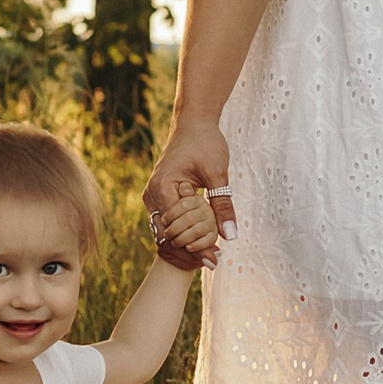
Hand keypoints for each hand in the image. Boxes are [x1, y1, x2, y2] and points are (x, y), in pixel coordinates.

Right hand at [144, 116, 234, 269]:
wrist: (194, 124)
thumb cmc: (205, 143)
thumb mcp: (217, 174)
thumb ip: (222, 205)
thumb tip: (230, 235)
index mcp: (162, 189)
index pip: (176, 230)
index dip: (195, 246)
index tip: (215, 257)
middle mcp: (152, 195)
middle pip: (168, 235)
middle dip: (191, 248)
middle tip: (216, 259)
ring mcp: (154, 197)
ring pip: (168, 231)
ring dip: (188, 241)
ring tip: (212, 253)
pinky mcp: (161, 197)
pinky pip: (170, 221)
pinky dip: (186, 230)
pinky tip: (205, 238)